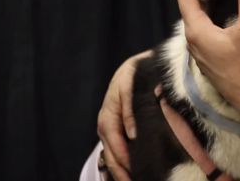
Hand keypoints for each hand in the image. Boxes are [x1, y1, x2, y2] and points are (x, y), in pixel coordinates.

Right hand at [97, 50, 151, 180]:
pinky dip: (118, 164)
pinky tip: (125, 174)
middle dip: (120, 170)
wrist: (132, 68)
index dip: (123, 156)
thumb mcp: (131, 86)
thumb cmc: (134, 75)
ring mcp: (107, 128)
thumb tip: (132, 133)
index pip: (114, 140)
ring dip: (118, 171)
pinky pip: (113, 150)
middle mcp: (105, 123)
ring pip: (110, 154)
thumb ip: (129, 109)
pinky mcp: (113, 130)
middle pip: (110, 152)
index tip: (132, 169)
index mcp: (109, 114)